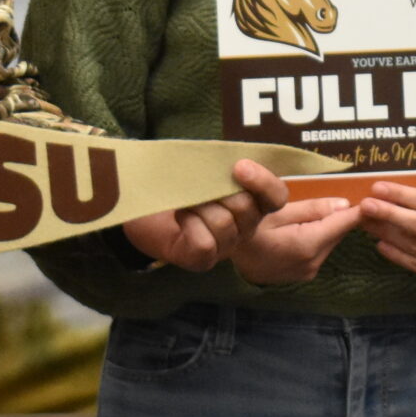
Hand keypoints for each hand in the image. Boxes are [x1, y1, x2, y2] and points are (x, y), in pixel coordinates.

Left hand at [122, 160, 289, 272]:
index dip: (264, 182)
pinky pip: (205, 243)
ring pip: (224, 223)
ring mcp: (224, 247)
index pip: (276, 197)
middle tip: (197, 184)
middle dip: (218, 190)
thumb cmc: (175, 181)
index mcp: (251, 202)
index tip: (239, 167)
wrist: (140, 204)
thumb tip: (229, 156)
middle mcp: (243, 228)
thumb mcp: (201, 166)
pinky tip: (180, 217)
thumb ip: (221, 162)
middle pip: (246, 207)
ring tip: (185, 201)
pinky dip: (189, 224)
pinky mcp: (202, 261)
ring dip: (199, 205)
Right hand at [232, 194, 364, 285]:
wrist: (221, 253)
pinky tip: (306, 226)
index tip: (374, 199)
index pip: (342, 224)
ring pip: (329, 242)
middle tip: (348, 195)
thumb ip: (311, 208)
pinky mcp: (302, 275)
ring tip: (321, 209)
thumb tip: (344, 204)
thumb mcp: (276, 211)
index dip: (359, 210)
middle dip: (341, 216)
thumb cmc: (246, 227)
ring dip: (328, 227)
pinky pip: (319, 251)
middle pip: (337, 233)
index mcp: (307, 245)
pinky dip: (318, 237)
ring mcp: (307, 272)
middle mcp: (312, 263)